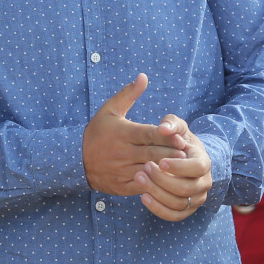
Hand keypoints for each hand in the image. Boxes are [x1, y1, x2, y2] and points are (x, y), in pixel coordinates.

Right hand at [83, 74, 186, 197]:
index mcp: (123, 133)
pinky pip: (141, 186)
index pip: (148, 134)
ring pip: (148, 171)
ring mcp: (122, 170)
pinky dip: (154, 185)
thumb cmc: (97, 132)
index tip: (181, 138)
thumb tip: (143, 77)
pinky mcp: (122, 185)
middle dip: (171, 154)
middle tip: (188, 155)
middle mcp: (123, 152)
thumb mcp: (109, 110)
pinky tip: (167, 184)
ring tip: (183, 170)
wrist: (75, 160)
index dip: (166, 137)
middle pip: (152, 153)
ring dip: (166, 171)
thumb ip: (128, 94)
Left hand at [133, 115, 212, 221]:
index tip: (160, 161)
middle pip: (185, 188)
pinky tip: (143, 197)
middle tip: (144, 168)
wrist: (183, 158)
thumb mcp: (177, 128)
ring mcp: (196, 198)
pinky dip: (158, 209)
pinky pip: (173, 215)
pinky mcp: (186, 210)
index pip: (197, 168)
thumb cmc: (178, 140)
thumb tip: (163, 128)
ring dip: (157, 194)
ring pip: (178, 203)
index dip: (179, 167)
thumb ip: (171, 124)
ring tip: (139, 180)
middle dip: (162, 180)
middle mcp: (204, 183)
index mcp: (204, 162)